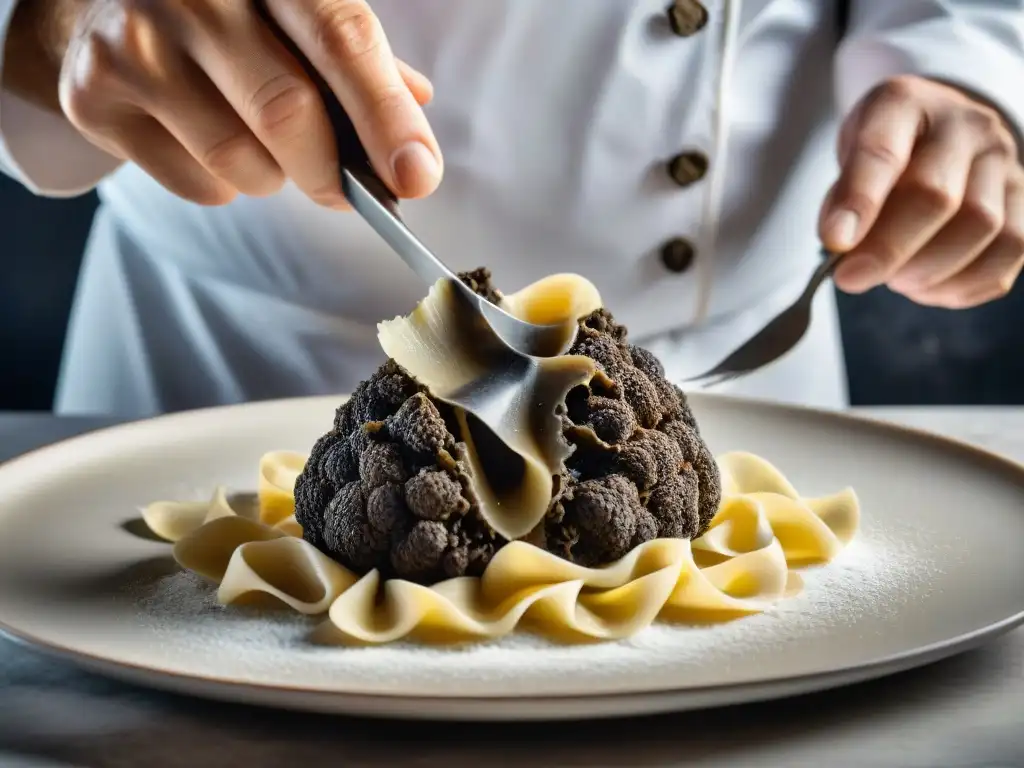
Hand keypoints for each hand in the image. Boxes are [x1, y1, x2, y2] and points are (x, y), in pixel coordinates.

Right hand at [24, 0, 441, 206]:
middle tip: (346, 193)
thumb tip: (415, 135)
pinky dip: (225, 186)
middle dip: (330, 172)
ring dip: (272, 177)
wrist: (110, 7)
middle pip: (287, 111)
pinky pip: (197, 182)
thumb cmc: (233, 19)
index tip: (416, 176)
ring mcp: (135, 39)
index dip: (385, 115)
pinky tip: (209, 145)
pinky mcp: (95, 94)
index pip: (341, 39)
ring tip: (263, 150)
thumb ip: (357, 66)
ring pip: (240, 159)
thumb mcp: (297, 18)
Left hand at [819, 76, 1023, 308]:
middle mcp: (966, 126)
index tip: (835, 242)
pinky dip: (964, 284)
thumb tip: (841, 243)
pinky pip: (1011, 250)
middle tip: (853, 278)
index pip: (882, 151)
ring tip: (895, 280)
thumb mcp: (849, 153)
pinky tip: (928, 288)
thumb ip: (842, 195)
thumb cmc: (887, 147)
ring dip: (929, 270)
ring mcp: (1004, 161)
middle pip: (938, 196)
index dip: (859, 201)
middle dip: (889, 250)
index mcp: (904, 104)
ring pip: (983, 227)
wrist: (940, 127)